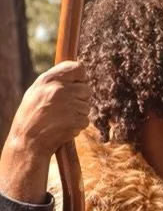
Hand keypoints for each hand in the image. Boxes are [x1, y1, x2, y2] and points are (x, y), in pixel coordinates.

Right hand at [0, 61, 92, 202]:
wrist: (28, 142)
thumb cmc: (31, 117)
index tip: (77, 84)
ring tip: (60, 119)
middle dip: (79, 98)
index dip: (80, 77)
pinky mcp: (76, 120)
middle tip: (64, 108)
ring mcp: (68, 105)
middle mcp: (59, 90)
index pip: (77, 68)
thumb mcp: (36, 92)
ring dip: (78, 113)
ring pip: (87, 106)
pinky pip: (86, 120)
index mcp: (47, 80)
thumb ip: (54, 82)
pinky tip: (63, 127)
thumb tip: (77, 72)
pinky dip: (78, 125)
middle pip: (86, 89)